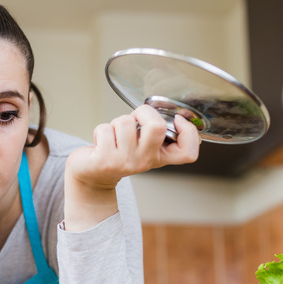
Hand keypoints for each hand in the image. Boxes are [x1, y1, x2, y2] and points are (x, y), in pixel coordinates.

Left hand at [66, 104, 199, 190]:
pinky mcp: (104, 160)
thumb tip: (162, 110)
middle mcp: (145, 161)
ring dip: (116, 122)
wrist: (93, 174)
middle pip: (157, 127)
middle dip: (144, 112)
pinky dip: (100, 130)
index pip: (188, 153)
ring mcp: (125, 162)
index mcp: (159, 157)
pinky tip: (101, 142)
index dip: (189, 132)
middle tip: (135, 119)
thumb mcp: (143, 147)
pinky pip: (104, 129)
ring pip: (125, 122)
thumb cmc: (120, 153)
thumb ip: (155, 134)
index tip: (177, 120)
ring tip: (114, 135)